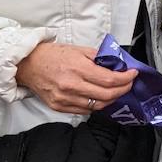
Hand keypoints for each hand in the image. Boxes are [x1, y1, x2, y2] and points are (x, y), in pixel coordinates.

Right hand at [15, 41, 136, 114]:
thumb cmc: (52, 55)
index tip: (133, 74)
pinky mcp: (59, 107)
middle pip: (106, 95)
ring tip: (117, 91)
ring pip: (97, 106)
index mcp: (77, 69)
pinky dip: (96, 105)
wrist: (27, 65)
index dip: (125, 78)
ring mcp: (65, 99)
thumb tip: (117, 65)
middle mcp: (71, 86)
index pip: (109, 79)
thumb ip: (99, 58)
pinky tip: (100, 97)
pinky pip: (84, 110)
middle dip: (122, 90)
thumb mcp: (78, 50)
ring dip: (111, 99)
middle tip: (128, 83)